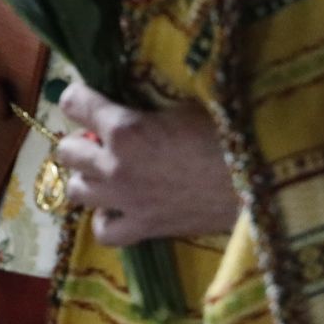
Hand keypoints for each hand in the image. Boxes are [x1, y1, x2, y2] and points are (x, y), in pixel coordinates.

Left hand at [54, 79, 240, 243]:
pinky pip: (103, 231)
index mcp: (124, 127)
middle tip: (100, 139)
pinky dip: (105, 219)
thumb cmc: (225, 134)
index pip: (73, 103)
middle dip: (80, 141)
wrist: (257, 183)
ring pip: (76, 190)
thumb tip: (130, 93)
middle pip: (67, 151)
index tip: (88, 99)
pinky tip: (119, 208)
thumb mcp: (182, 104)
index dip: (79, 98)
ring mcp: (126, 200)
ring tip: (107, 173)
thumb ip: (146, 103)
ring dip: (87, 178)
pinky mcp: (144, 229)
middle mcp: (115, 165)